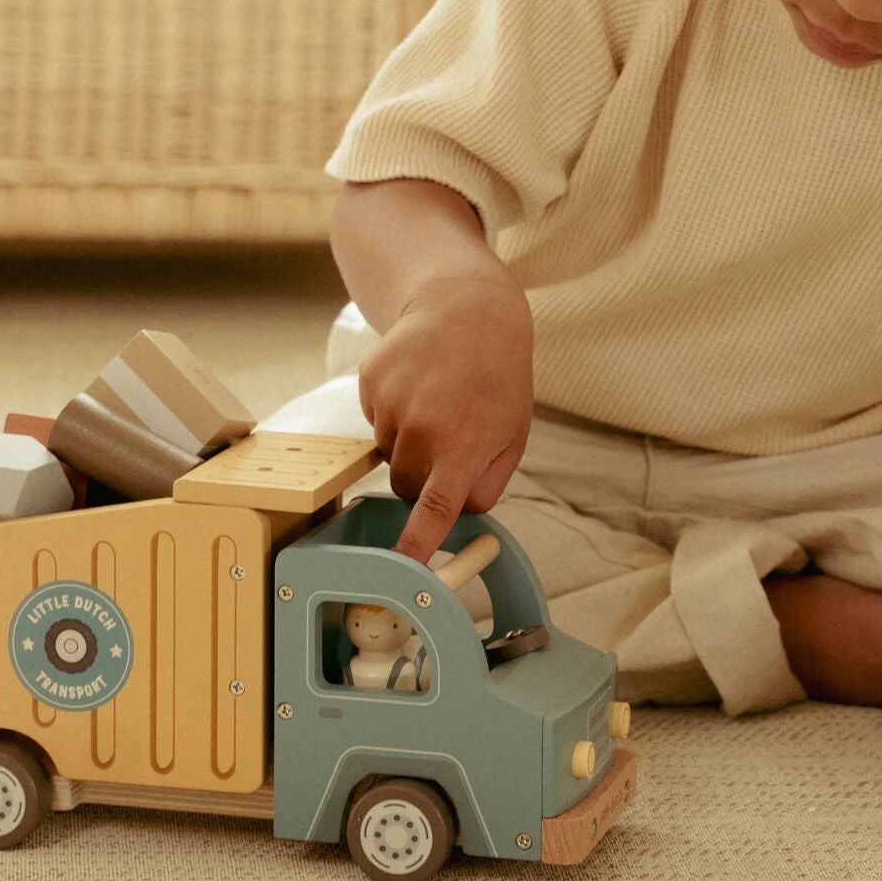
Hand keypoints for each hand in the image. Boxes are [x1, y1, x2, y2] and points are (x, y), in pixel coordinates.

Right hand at [357, 271, 533, 561]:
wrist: (468, 310)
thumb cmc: (498, 378)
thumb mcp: (512, 436)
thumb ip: (485, 485)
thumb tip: (456, 518)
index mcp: (462, 446)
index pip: (432, 510)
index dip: (415, 545)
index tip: (399, 570)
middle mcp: (421, 428)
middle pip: (402, 486)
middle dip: (419, 477)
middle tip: (446, 442)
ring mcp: (390, 402)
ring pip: (385, 452)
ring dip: (406, 440)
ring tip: (436, 401)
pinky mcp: (370, 381)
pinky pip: (373, 418)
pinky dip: (391, 410)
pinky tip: (417, 383)